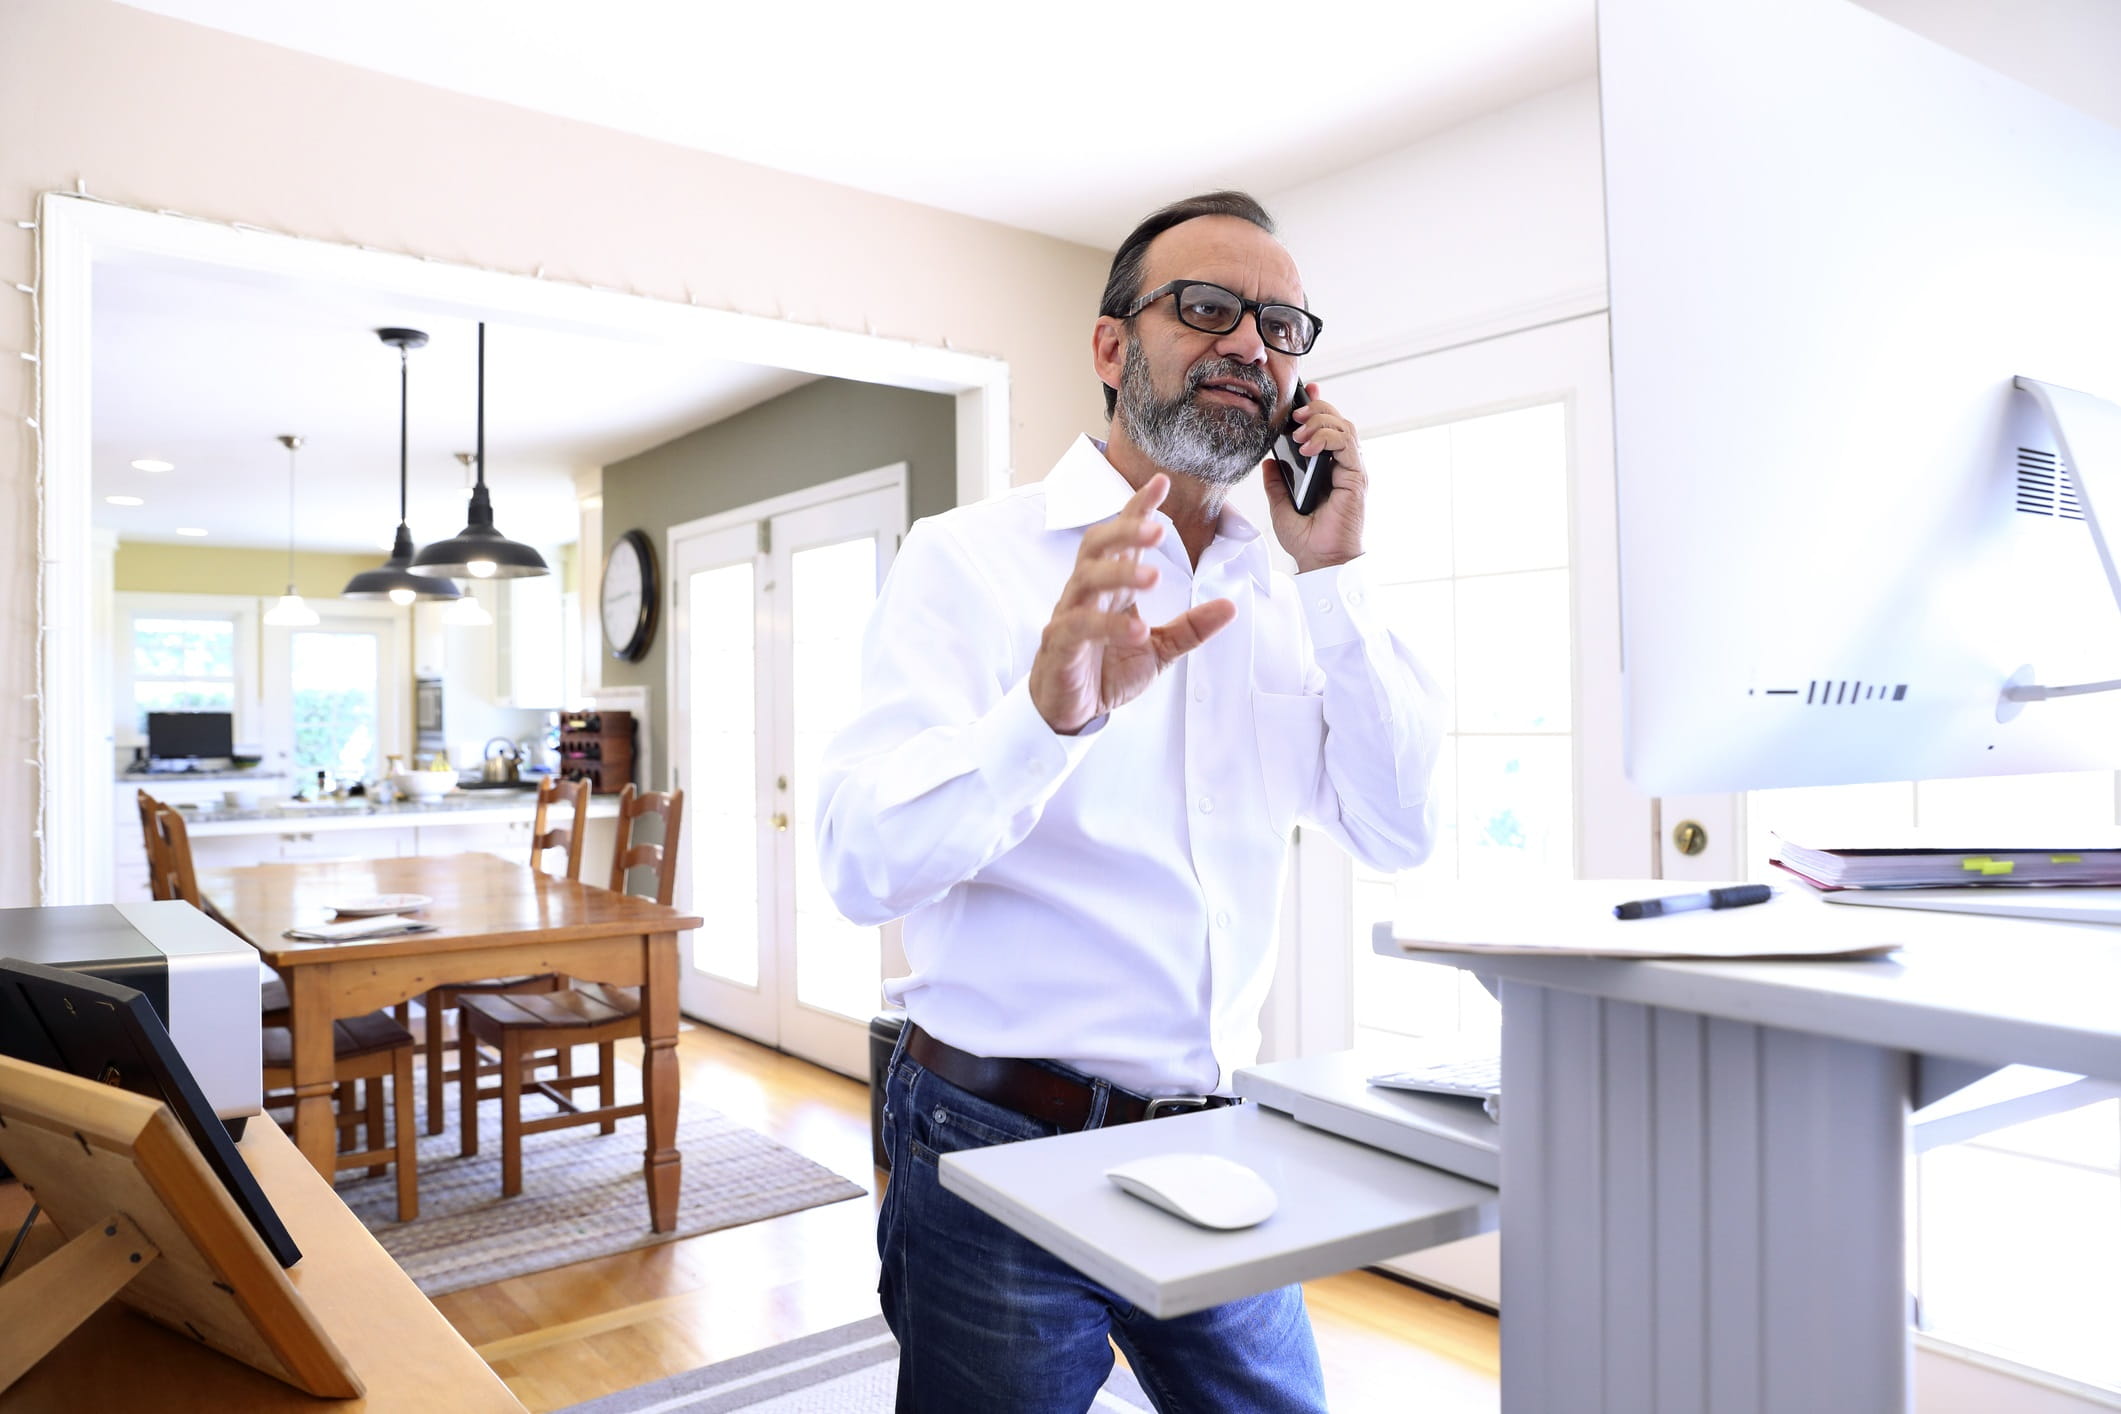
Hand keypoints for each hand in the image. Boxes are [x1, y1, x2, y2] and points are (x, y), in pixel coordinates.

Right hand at [1029, 473, 1239, 734]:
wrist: (1071, 711)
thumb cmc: (1105, 671)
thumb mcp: (1159, 650)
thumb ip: (1191, 628)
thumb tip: (1230, 606)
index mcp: (1111, 588)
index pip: (1122, 538)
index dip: (1139, 508)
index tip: (1161, 482)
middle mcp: (1088, 593)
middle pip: (1097, 545)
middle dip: (1126, 531)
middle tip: (1158, 529)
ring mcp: (1070, 615)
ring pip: (1086, 578)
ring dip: (1119, 573)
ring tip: (1152, 578)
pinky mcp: (1060, 644)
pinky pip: (1079, 626)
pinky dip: (1108, 625)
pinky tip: (1135, 630)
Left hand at [1261, 382, 1365, 573]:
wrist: (1320, 560)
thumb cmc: (1306, 538)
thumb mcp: (1280, 505)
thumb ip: (1275, 482)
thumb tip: (1268, 461)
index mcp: (1328, 467)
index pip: (1327, 426)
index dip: (1318, 405)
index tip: (1305, 391)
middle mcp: (1343, 465)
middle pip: (1337, 420)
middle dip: (1316, 409)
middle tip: (1294, 415)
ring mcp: (1352, 470)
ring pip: (1344, 427)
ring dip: (1319, 422)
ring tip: (1298, 434)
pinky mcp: (1356, 477)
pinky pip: (1346, 445)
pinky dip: (1326, 439)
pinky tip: (1307, 448)